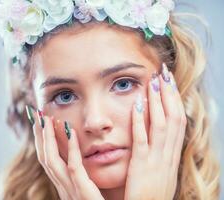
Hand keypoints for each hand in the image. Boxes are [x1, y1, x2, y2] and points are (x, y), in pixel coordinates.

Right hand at [27, 107, 104, 199]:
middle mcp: (63, 188)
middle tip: (34, 112)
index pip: (47, 158)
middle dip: (37, 135)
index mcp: (64, 186)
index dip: (40, 138)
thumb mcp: (88, 191)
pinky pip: (75, 171)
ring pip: (53, 162)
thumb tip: (78, 154)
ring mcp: (71, 193)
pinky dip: (70, 151)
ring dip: (47, 139)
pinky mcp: (85, 196)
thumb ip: (81, 175)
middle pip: (44, 157)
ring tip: (45, 118)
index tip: (39, 118)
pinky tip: (71, 133)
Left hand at [124, 66, 186, 199]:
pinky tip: (137, 105)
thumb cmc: (153, 193)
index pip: (177, 121)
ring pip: (161, 125)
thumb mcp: (161, 170)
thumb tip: (157, 135)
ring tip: (154, 80)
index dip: (174, 100)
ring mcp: (156, 159)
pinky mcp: (142, 166)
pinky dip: (141, 121)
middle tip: (165, 72)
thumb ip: (160, 152)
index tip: (169, 82)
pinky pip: (142, 140)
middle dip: (169, 94)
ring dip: (158, 101)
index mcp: (172, 155)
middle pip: (173, 118)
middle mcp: (168, 154)